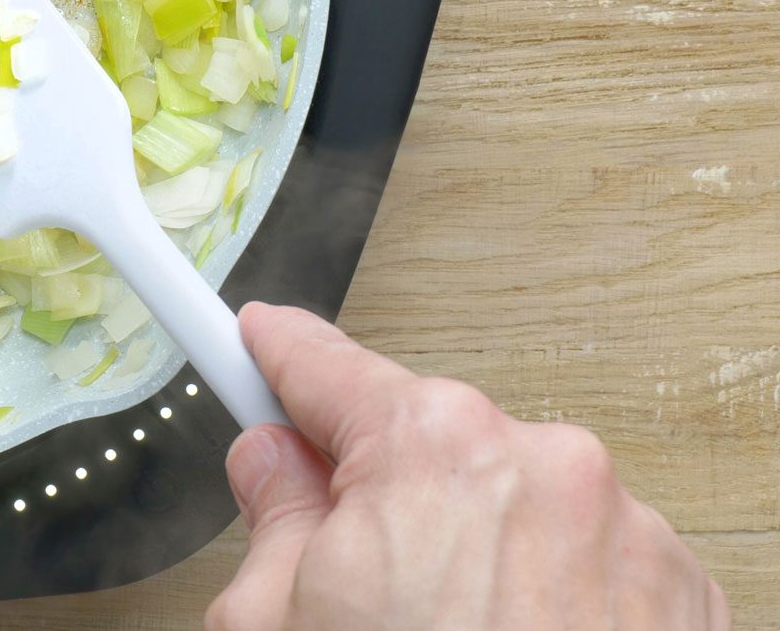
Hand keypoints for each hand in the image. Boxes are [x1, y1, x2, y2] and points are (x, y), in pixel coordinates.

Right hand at [208, 304, 727, 630]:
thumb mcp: (270, 628)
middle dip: (380, 495)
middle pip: (427, 448)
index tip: (253, 339)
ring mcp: (632, 537)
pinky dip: (550, 602)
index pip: (324, 368)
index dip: (270, 358)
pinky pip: (590, 567)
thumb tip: (276, 471)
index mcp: (431, 450)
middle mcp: (548, 467)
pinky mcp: (687, 603)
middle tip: (344, 586)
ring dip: (476, 554)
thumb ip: (274, 524)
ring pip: (513, 508)